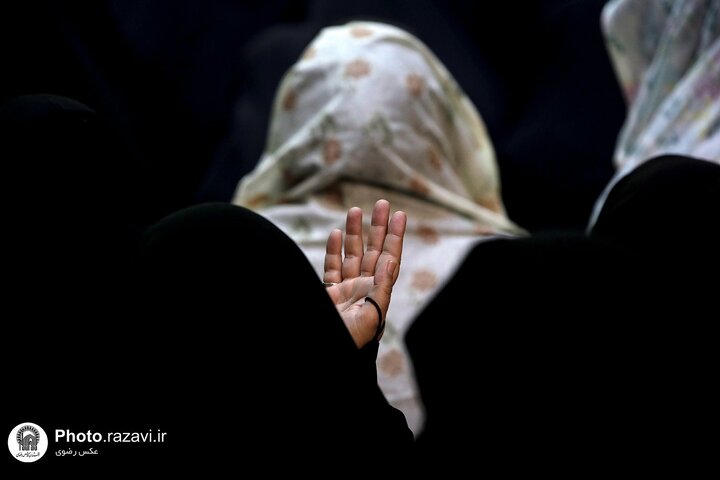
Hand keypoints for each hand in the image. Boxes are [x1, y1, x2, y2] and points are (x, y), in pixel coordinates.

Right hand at [324, 199, 406, 347]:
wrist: (327, 354)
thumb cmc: (350, 342)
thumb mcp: (371, 317)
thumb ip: (380, 288)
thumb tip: (390, 261)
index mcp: (377, 293)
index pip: (389, 259)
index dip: (395, 237)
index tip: (399, 215)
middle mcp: (363, 288)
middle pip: (373, 251)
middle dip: (377, 227)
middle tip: (382, 203)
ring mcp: (345, 289)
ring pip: (351, 254)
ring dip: (354, 233)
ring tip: (355, 210)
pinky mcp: (327, 293)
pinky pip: (331, 267)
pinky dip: (332, 250)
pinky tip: (334, 234)